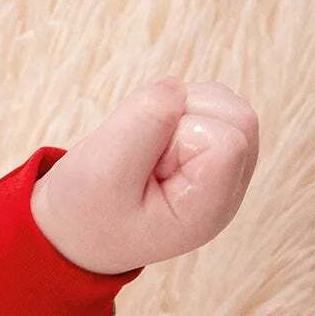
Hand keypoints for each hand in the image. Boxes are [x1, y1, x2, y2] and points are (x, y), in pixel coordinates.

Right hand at [29, 76, 258, 274]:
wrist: (76, 229)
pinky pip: (209, 102)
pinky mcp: (213, 150)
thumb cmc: (86, 212)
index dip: (182, 135)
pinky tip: (153, 141)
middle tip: (143, 150)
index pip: (228, 142)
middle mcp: (228, 190)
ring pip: (224, 103)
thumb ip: (144, 122)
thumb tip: (177, 87)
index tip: (145, 164)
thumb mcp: (102, 171)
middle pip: (238, 118)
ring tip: (144, 147)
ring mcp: (226, 170)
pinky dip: (176, 107)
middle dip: (184, 114)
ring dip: (177, 108)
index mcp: (207, 210)